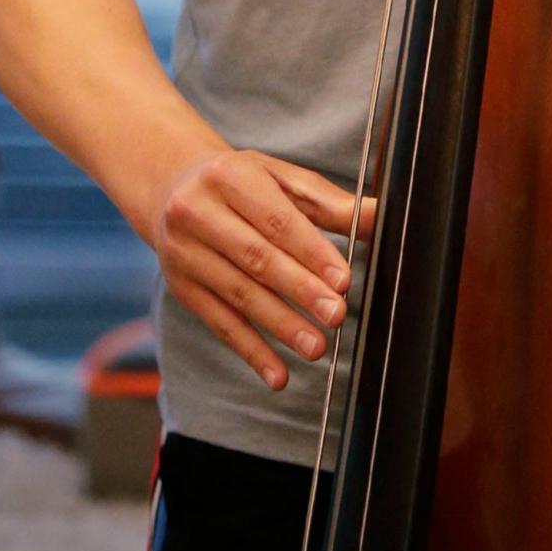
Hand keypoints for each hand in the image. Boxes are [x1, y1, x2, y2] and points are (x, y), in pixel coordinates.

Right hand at [153, 146, 374, 389]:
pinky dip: (251, 351)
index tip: (343, 279)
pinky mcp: (181, 287)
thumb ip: (330, 203)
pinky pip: (219, 323)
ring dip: (280, 326)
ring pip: (238, 295)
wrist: (172, 187)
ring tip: (316, 346)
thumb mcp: (280, 179)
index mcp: (229, 176)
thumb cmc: (241, 182)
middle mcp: (198, 212)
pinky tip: (278, 374)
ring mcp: (185, 253)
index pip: (275, 220)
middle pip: (256, 258)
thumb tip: (380, 215)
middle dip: (300, 290)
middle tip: (337, 315)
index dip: (311, 252)